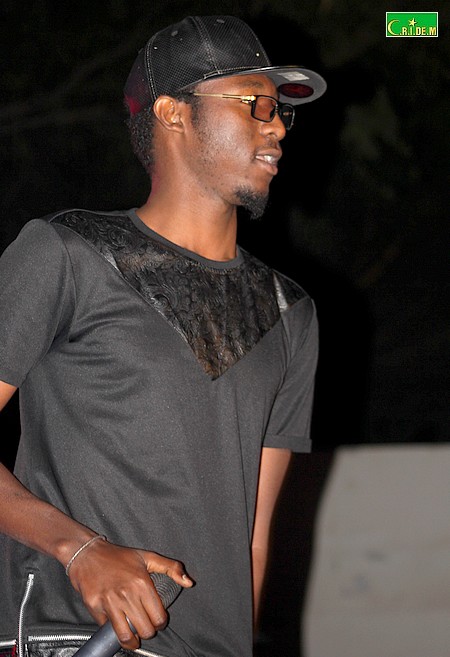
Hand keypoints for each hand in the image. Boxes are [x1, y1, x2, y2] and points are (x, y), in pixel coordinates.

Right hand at [67, 539, 192, 649]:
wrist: (88, 554)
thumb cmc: (119, 556)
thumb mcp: (148, 557)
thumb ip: (172, 568)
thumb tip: (189, 582)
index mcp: (142, 582)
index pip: (159, 617)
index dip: (161, 623)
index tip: (158, 620)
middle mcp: (127, 594)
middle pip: (145, 629)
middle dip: (148, 631)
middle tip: (146, 626)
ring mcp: (110, 602)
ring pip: (126, 635)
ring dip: (132, 640)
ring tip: (133, 636)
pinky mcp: (95, 607)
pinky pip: (108, 629)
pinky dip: (114, 632)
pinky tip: (118, 626)